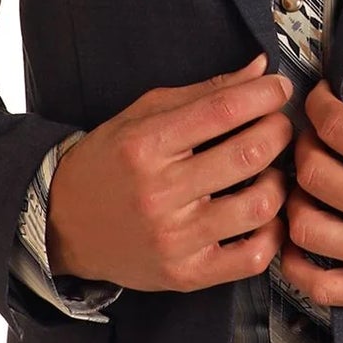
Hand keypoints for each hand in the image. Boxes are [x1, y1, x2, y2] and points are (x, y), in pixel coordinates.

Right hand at [45, 51, 295, 290]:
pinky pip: (252, 257)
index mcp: (146, 145)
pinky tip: (264, 216)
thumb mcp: (144, 115)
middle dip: (278, 131)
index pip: (222, 111)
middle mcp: (159, 192)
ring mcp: (174, 238)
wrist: (64, 225)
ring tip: (270, 171)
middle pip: (248, 154)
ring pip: (258, 205)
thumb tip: (260, 68)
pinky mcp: (185, 274)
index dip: (263, 94)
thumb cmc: (109, 163)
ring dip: (279, 181)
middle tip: (279, 126)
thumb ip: (205, 93)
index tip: (279, 88)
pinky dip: (272, 233)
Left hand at [277, 77, 342, 311]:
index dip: (318, 105)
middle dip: (303, 144)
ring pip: (305, 227)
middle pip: (313, 173)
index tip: (320, 100)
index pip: (337, 127)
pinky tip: (301, 239)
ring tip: (309, 185)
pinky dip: (296, 265)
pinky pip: (323, 287)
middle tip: (314, 136)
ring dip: (294, 199)